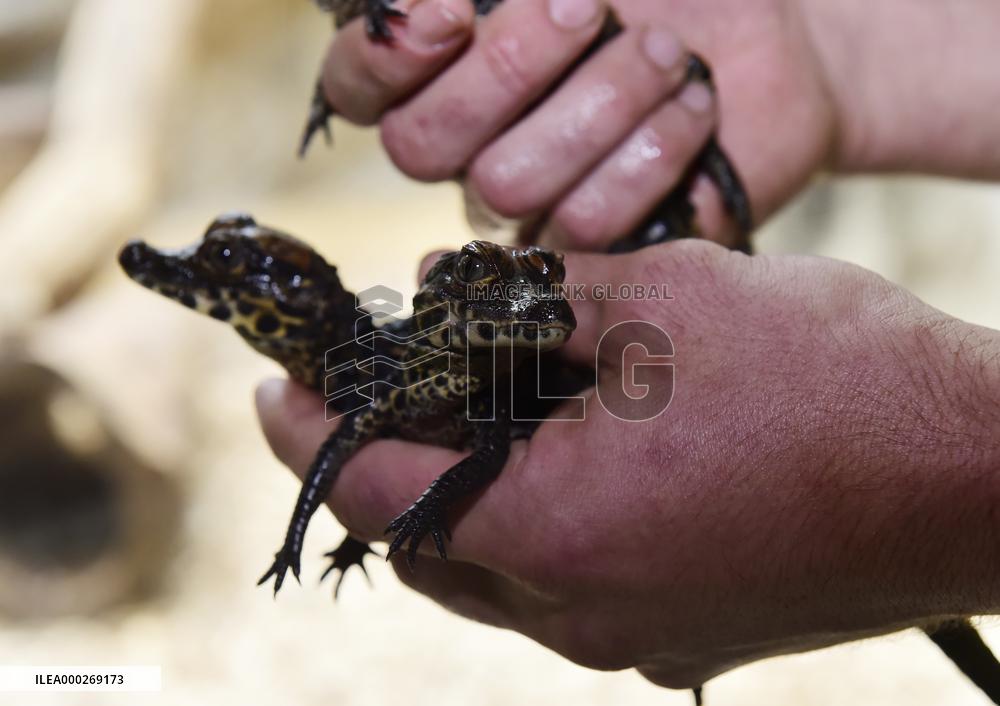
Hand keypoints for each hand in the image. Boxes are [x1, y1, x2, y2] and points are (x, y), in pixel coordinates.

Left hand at [256, 240, 999, 686]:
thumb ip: (535, 301)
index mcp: (561, 535)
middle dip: (387, 473)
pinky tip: (557, 468)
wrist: (978, 475)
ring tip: (461, 426)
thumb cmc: (833, 382)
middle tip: (376, 399)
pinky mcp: (687, 636)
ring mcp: (638, 639)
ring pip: (499, 579)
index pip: (384, 492)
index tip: (282, 393)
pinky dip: (536, 532)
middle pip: (432, 549)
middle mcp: (586, 614)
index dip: (315, 436)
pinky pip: (569, 591)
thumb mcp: (667, 300)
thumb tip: (455, 298)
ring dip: (462, 505)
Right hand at [318, 0, 836, 249]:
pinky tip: (692, 105)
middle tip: (588, 10)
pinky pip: (587, 224)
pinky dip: (647, 154)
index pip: (357, 88)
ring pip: (506, 186)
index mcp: (445, 69)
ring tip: (667, 52)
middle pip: (421, 146)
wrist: (774, 36)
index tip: (457, 9)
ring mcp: (532, 201)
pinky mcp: (596, 243)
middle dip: (506, 71)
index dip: (385, 58)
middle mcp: (472, 144)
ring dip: (594, 106)